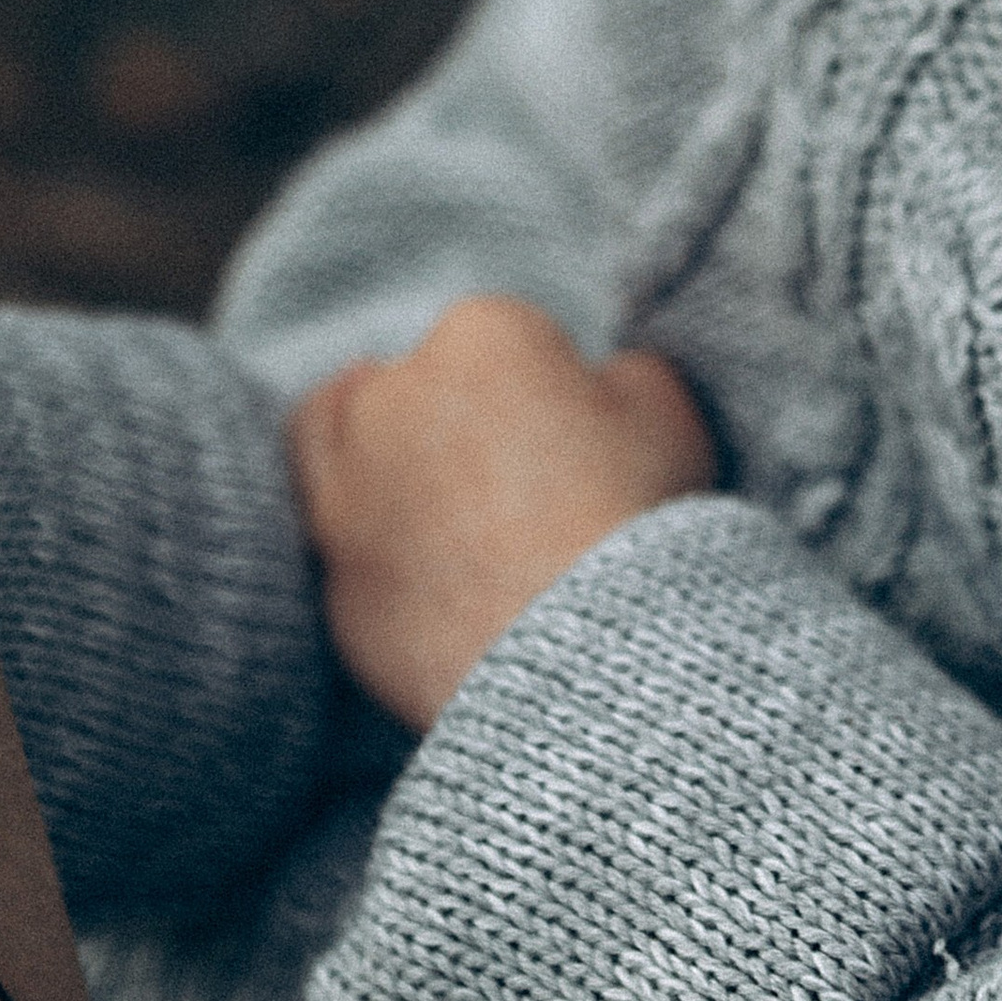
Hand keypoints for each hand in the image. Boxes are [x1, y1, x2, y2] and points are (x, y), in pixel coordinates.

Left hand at [285, 293, 716, 730]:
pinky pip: (345, 551)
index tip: (576, 428)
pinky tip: (431, 579)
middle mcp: (391, 400)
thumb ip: (624, 376)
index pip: (501, 336)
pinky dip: (377, 554)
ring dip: (374, 459)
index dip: (543, 379)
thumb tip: (600, 386)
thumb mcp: (668, 413)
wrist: (587, 664)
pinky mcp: (336, 585)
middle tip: (496, 461)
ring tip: (427, 497)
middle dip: (443, 408)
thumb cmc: (634, 526)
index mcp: (480, 337)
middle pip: (404, 378)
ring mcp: (347, 495)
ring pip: (334, 444)